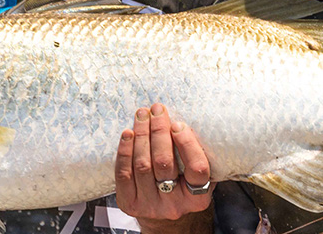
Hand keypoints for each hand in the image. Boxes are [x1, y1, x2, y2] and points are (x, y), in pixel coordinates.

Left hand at [115, 104, 214, 227]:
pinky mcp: (129, 203)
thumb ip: (196, 152)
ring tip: (142, 115)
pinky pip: (124, 174)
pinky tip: (128, 134)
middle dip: (159, 131)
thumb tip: (187, 117)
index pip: (197, 169)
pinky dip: (125, 151)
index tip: (178, 124)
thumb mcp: (196, 173)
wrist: (161, 212)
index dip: (187, 144)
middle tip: (157, 110)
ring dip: (141, 135)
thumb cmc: (182, 183)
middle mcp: (174, 205)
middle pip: (164, 163)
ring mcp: (150, 206)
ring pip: (143, 166)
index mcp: (198, 198)